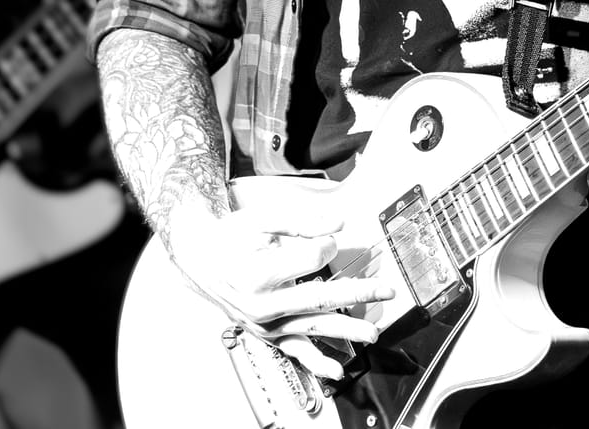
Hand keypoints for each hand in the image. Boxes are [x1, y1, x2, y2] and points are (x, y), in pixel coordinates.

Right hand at [165, 197, 395, 380]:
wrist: (202, 261)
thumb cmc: (232, 239)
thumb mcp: (261, 219)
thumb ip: (302, 221)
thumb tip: (339, 224)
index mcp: (258, 274)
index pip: (310, 260)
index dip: (327, 246)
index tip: (330, 238)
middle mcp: (261, 305)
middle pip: (318, 298)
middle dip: (357, 294)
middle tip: (385, 290)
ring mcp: (266, 323)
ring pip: (312, 327)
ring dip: (346, 330)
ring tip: (373, 332)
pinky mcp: (269, 334)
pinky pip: (295, 351)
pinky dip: (316, 362)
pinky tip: (337, 370)